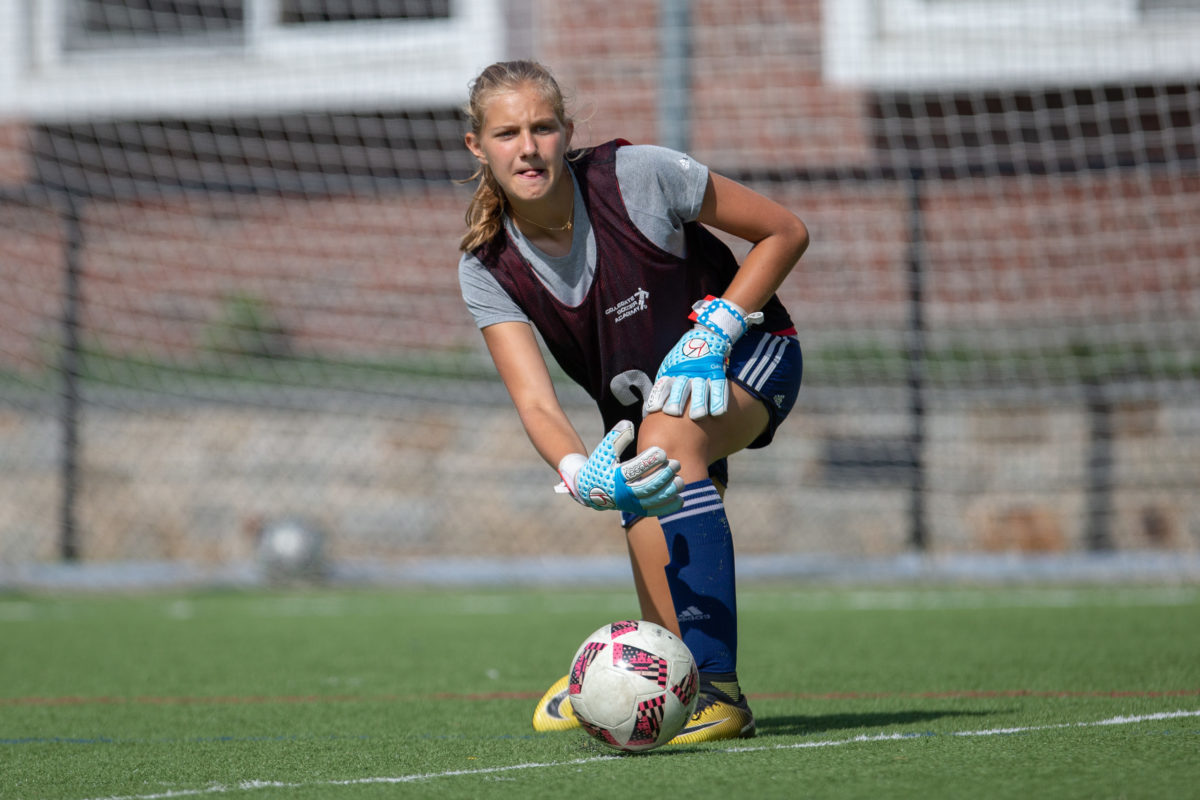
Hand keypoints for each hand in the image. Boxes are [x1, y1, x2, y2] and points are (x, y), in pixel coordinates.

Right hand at [556, 421, 683, 515]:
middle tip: (676, 464)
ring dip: (669, 491)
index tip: (662, 452)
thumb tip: (628, 424)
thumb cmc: (600, 466)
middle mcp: (623, 493)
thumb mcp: (604, 451)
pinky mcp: (636, 509)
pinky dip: (668, 507)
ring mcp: (631, 504)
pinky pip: (655, 511)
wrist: (589, 490)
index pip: (634, 470)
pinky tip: (681, 498)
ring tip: (680, 480)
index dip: (649, 461)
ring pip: (653, 501)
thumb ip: (616, 438)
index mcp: (615, 477)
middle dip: (664, 475)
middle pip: (647, 487)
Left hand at [644, 296, 762, 418]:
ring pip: (700, 388)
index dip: (658, 396)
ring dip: (699, 402)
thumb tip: (651, 408)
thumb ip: (664, 383)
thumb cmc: (684, 358)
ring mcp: (703, 372)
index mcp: (674, 371)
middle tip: (674, 412)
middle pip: (681, 386)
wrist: (705, 336)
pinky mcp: (717, 372)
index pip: (664, 384)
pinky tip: (718, 413)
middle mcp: (688, 372)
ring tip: (698, 416)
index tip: (653, 408)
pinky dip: (720, 399)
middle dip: (677, 399)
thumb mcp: (670, 365)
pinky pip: (720, 386)